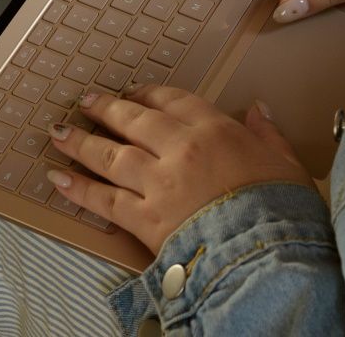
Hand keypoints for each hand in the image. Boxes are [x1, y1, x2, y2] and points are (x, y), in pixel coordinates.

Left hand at [45, 86, 311, 253]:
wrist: (267, 253)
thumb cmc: (281, 211)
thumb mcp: (286, 164)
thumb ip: (268, 134)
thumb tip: (258, 109)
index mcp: (216, 131)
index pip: (174, 102)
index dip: (148, 94)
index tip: (132, 92)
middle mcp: (181, 150)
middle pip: (134, 122)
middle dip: (106, 109)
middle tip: (86, 102)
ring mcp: (159, 184)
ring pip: (111, 156)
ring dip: (81, 143)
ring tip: (60, 133)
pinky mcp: (145, 219)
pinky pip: (104, 200)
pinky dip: (79, 189)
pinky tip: (58, 179)